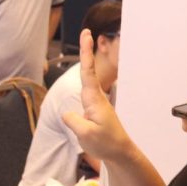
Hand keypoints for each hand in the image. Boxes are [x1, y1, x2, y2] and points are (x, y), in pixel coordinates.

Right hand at [61, 29, 134, 162]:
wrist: (120, 153)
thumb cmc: (105, 143)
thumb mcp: (85, 134)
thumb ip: (73, 120)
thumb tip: (66, 113)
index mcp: (94, 100)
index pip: (88, 72)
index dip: (86, 53)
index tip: (87, 35)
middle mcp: (95, 98)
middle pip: (87, 71)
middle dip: (86, 52)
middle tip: (86, 32)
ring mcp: (96, 105)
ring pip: (86, 84)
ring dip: (85, 65)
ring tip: (86, 46)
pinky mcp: (94, 112)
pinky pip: (84, 98)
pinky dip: (83, 84)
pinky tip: (84, 85)